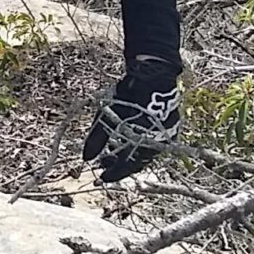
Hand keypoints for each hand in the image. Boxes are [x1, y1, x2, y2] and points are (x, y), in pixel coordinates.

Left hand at [83, 58, 181, 182]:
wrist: (152, 75)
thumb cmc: (128, 97)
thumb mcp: (107, 118)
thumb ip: (97, 140)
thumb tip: (85, 159)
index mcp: (145, 145)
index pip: (129, 167)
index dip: (115, 174)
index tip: (102, 178)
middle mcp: (159, 143)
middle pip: (137, 161)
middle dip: (119, 164)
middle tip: (103, 164)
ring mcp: (165, 134)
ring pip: (144, 151)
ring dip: (126, 153)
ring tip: (109, 152)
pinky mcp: (167, 124)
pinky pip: (150, 140)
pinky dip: (136, 143)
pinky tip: (123, 139)